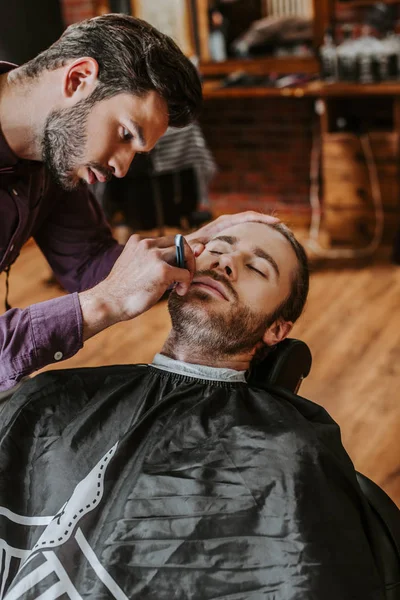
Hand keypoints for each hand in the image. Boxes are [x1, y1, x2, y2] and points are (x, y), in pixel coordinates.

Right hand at [79, 234, 194, 340]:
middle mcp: (147, 244)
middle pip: (180, 242)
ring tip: (181, 284)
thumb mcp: (133, 264)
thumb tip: (173, 261)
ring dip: (189, 269)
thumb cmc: (122, 289)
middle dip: (187, 258)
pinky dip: (186, 283)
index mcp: (139, 240)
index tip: (179, 266)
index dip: (179, 252)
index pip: (168, 239)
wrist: (109, 302)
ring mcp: (155, 256)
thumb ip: (149, 258)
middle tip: (185, 275)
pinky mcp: (162, 271)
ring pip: (186, 253)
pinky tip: (179, 291)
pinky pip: (185, 273)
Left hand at [186, 211, 278, 256]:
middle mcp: (228, 221)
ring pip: (250, 223)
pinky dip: (256, 232)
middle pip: (252, 217)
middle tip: (283, 227)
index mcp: (224, 222)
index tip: (276, 222)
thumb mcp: (193, 246)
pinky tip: (265, 241)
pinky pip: (246, 230)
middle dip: (267, 220)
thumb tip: (198, 250)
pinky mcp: (230, 233)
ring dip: (263, 226)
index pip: (247, 216)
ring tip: (279, 233)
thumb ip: (195, 247)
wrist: (184, 244)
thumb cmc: (190, 246)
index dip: (262, 218)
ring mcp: (229, 226)